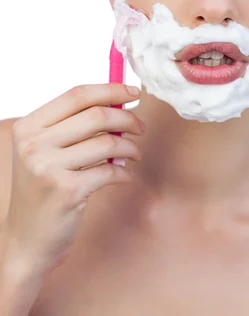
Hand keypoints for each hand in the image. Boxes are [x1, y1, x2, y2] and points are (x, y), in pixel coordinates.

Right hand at [3, 83, 143, 279]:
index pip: (77, 95)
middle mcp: (34, 145)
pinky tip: (124, 176)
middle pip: (96, 116)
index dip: (110, 90)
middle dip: (127, 119)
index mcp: (28, 127)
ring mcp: (48, 168)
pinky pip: (109, 172)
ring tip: (134, 154)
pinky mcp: (66, 191)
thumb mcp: (45, 151)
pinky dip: (124, 173)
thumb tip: (118, 101)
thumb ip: (74, 125)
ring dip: (129, 148)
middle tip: (140, 127)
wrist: (26, 240)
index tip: (133, 92)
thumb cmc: (43, 189)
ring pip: (107, 143)